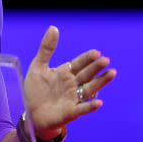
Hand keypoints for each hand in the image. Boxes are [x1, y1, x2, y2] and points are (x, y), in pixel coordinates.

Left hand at [23, 26, 116, 140]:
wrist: (31, 113)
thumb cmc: (36, 91)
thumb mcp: (38, 66)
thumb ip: (46, 49)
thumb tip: (54, 27)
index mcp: (65, 73)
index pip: (79, 64)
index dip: (87, 58)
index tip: (97, 52)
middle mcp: (72, 85)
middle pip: (87, 75)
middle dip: (96, 68)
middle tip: (106, 60)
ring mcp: (72, 99)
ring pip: (89, 89)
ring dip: (100, 82)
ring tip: (112, 74)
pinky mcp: (70, 113)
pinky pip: (82, 109)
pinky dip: (90, 106)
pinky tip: (99, 102)